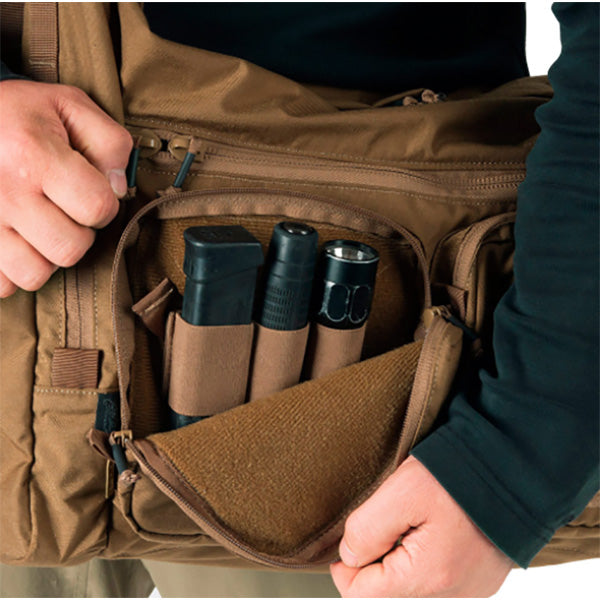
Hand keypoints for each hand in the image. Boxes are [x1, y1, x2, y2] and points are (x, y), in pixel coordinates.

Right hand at [0, 79, 131, 296]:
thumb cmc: (18, 113)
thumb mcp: (69, 105)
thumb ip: (110, 142)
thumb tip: (118, 188)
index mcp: (32, 154)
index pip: (97, 208)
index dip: (104, 203)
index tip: (92, 191)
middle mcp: (4, 192)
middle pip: (70, 249)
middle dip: (80, 233)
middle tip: (65, 210)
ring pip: (34, 274)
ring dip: (47, 257)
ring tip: (41, 227)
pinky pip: (2, 283)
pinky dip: (14, 271)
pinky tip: (17, 242)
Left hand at [330, 456, 512, 596]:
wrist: (516, 468)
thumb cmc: (457, 477)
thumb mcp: (401, 492)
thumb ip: (367, 529)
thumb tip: (349, 557)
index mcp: (429, 576)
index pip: (363, 593)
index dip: (346, 564)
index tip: (352, 534)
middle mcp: (453, 593)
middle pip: (389, 588)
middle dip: (378, 555)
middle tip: (389, 516)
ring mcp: (471, 587)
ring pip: (413, 581)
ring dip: (402, 553)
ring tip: (414, 517)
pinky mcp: (482, 576)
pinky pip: (440, 574)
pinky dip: (427, 553)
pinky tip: (435, 524)